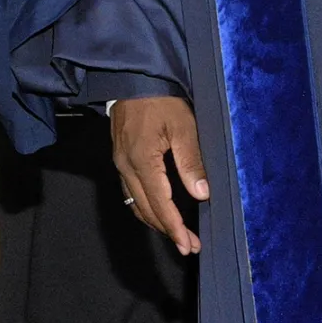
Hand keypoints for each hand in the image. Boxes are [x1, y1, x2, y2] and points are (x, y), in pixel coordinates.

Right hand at [111, 94, 208, 255]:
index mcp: (141, 161)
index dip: (175, 228)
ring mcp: (120, 162)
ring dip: (155, 221)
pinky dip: (145, 206)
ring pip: (135, 203)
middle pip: (145, 209)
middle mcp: (126, 167)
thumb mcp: (183, 126)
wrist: (133, 77)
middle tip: (189, 245)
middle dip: (168, 230)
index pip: (160, 204)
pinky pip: (130, 191)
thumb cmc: (161, 99)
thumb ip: (191, 161)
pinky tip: (158, 209)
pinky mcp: (120, 156)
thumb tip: (202, 194)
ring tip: (176, 233)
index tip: (189, 245)